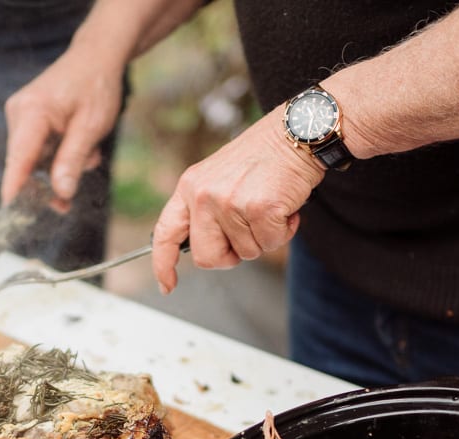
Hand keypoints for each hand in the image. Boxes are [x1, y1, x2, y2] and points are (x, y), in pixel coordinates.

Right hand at [1, 46, 122, 209]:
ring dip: (60, 167)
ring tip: (88, 155)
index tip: (11, 213)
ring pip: (34, 160)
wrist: (96, 58)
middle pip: (24, 164)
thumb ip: (72, 161)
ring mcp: (21, 116)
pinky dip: (58, 156)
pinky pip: (38, 150)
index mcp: (32, 112)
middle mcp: (19, 113)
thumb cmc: (96, 87)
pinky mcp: (27, 120)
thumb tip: (59, 193)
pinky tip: (79, 147)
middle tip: (68, 201)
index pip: (18, 158)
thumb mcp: (90, 128)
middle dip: (49, 182)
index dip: (14, 188)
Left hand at [150, 107, 325, 294]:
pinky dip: (284, 231)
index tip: (167, 284)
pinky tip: (284, 207)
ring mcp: (230, 203)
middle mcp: (204, 195)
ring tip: (269, 207)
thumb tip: (207, 246)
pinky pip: (271, 243)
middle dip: (230, 256)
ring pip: (247, 252)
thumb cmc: (263, 158)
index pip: (166, 233)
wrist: (295, 133)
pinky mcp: (260, 209)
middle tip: (247, 235)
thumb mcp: (219, 178)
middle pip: (207, 257)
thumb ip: (206, 210)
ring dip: (264, 237)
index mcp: (190, 187)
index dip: (163, 264)